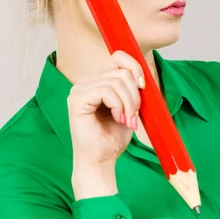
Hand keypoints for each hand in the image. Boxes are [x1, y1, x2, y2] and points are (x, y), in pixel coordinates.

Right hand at [67, 50, 144, 198]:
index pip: (118, 57)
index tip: (143, 88)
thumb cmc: (113, 137)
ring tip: (127, 120)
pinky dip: (118, 105)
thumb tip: (142, 74)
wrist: (101, 161)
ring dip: (129, 103)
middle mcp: (85, 82)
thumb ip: (132, 88)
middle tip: (134, 116)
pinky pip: (106, 91)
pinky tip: (117, 119)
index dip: (135, 68)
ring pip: (116, 81)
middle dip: (135, 95)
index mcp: (97, 81)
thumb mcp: (130, 107)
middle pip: (121, 71)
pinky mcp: (77, 100)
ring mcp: (78, 90)